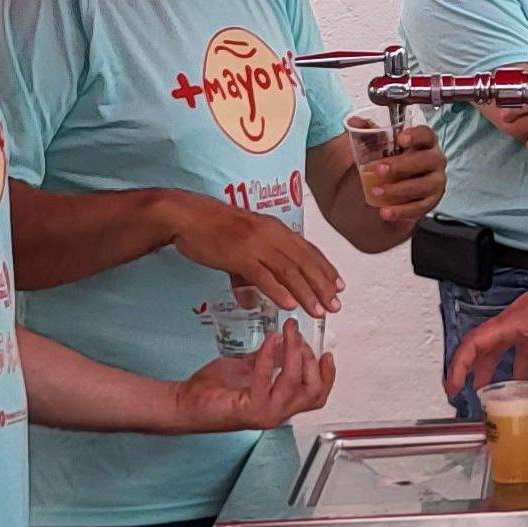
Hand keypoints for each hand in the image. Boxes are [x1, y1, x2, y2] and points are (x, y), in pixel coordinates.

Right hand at [165, 195, 342, 316]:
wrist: (188, 216)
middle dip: (322, 285)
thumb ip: (250, 271)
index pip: (308, 250)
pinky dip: (278, 291)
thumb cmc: (213, 228)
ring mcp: (256, 244)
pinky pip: (263, 276)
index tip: (339, 286)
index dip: (326, 268)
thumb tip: (251, 300)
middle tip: (335, 305)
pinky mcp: (239, 255)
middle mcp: (272, 234)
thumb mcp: (242, 244)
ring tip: (318, 310)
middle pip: (304, 262)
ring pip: (289, 271)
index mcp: (276, 228)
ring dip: (306, 292)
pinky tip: (290, 305)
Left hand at [167, 324, 335, 431]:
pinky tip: (269, 340)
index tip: (325, 351)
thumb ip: (270, 358)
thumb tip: (287, 341)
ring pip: (295, 382)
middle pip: (314, 391)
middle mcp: (277, 413)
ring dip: (294, 352)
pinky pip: (268, 378)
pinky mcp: (250, 409)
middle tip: (298, 335)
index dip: (327, 374)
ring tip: (288, 331)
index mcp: (280, 405)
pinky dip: (269, 355)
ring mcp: (265, 414)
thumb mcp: (249, 367)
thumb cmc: (213, 389)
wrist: (184, 402)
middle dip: (310, 359)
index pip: (317, 395)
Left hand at [355, 123, 447, 224]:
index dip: (416, 136)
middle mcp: (434, 160)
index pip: (426, 134)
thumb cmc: (386, 163)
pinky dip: (402, 211)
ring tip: (377, 192)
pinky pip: (420, 208)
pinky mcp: (430, 202)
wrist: (386, 191)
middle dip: (403, 165)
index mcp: (424, 142)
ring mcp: (435, 182)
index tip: (400, 139)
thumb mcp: (374, 147)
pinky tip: (385, 211)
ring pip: (424, 185)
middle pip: (427, 160)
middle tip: (380, 170)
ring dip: (400, 189)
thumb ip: (366, 133)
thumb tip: (355, 122)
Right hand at [442, 259, 527, 397]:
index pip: (473, 344)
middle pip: (484, 349)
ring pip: (504, 351)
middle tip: (463, 390)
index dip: (459, 366)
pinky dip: (527, 368)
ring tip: (494, 392)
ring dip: (498, 371)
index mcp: (509, 322)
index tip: (453, 385)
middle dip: (471, 370)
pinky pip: (526, 352)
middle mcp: (514, 324)